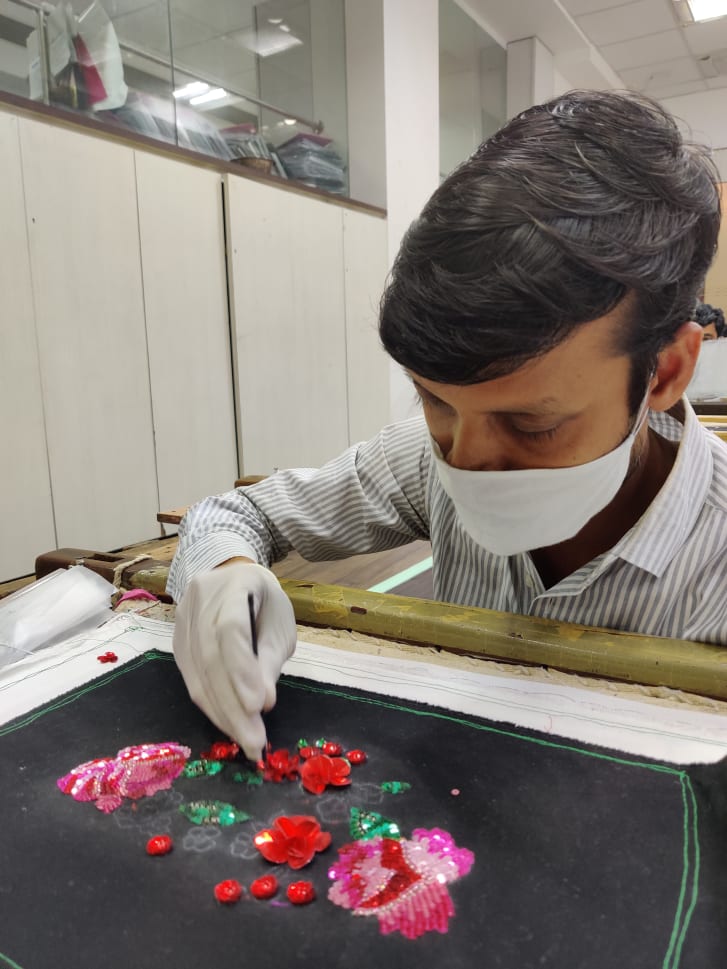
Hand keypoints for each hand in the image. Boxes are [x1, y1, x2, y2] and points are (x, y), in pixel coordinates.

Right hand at [173, 562, 296, 759]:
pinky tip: (227, 724)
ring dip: (221, 712)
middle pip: (211, 658)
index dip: (241, 669)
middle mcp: (199, 599)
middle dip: (232, 705)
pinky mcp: (176, 641)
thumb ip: (269, 660)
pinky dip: (210, 705)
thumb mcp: (279, 625)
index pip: (230, 628)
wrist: (234, 579)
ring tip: (244, 740)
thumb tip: (262, 704)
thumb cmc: (265, 603)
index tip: (259, 707)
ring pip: (196, 673)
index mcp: (233, 584)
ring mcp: (182, 620)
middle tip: (254, 742)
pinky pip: (190, 678)